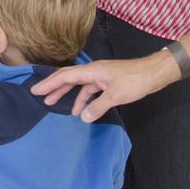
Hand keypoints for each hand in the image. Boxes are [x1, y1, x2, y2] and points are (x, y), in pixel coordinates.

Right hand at [30, 51, 180, 121]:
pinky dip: (83, 99)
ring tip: (57, 106)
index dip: (49, 84)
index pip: (65, 76)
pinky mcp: (107, 82)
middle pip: (68, 78)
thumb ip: (98, 107)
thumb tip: (84, 117)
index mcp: (91, 71)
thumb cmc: (135, 81)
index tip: (36, 90)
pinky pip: (89, 90)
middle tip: (39, 96)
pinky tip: (82, 110)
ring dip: (68, 95)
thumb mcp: (115, 95)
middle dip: (53, 87)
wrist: (153, 73)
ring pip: (78, 85)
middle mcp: (93, 71)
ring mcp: (100, 76)